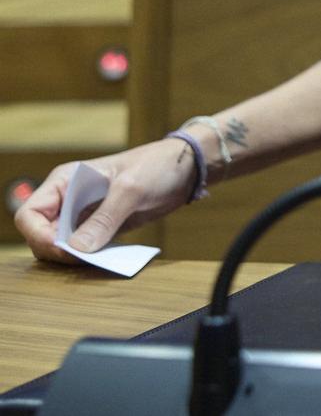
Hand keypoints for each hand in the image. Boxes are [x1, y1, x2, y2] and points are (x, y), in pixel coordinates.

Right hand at [13, 140, 197, 262]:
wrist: (185, 168)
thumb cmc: (157, 166)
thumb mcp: (131, 189)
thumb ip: (105, 218)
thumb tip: (78, 248)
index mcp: (65, 181)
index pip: (30, 214)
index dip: (37, 235)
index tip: (61, 248)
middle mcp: (68, 200)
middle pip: (41, 235)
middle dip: (55, 250)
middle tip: (82, 258)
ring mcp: (83, 215)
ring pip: (60, 245)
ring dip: (72, 257)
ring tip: (96, 259)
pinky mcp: (100, 228)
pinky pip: (84, 249)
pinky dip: (88, 257)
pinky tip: (104, 259)